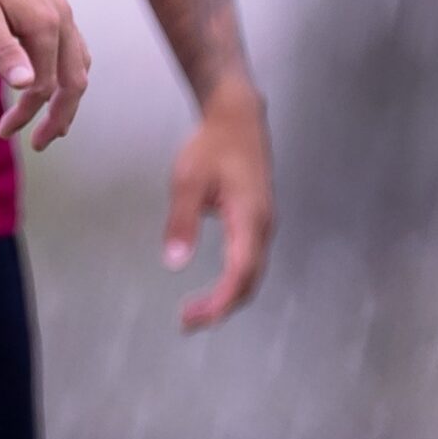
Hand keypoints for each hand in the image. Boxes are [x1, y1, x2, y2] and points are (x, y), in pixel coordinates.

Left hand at [0, 0, 88, 148]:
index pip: (44, 86)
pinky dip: (68, 72)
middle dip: (59, 117)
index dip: (26, 114)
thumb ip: (2, 50)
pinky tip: (54, 80)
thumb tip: (25, 86)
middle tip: (40, 144)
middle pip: (74, 82)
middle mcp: (63, 18)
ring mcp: (62, 10)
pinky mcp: (55, 5)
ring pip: (79, 65)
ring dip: (69, 97)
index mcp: (45, 25)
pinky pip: (74, 47)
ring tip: (53, 121)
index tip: (3, 132)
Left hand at [163, 81, 273, 329]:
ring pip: (252, 272)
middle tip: (188, 321)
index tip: (195, 317)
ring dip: (228, 296)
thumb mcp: (187, 179)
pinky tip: (214, 287)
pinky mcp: (257, 221)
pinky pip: (249, 260)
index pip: (240, 273)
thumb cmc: (212, 145)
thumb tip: (174, 262)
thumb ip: (181, 221)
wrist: (237, 116)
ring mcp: (264, 225)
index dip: (220, 301)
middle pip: (250, 280)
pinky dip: (233, 280)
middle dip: (222, 306)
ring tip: (196, 311)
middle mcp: (263, 227)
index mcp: (250, 218)